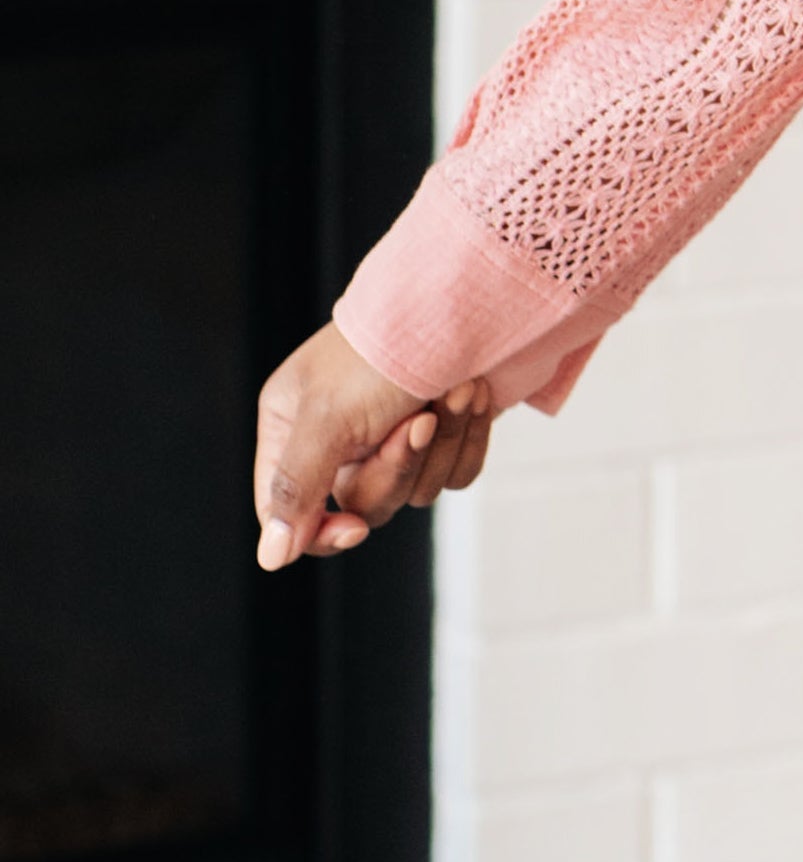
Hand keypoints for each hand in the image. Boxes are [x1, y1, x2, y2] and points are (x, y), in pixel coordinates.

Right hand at [253, 324, 493, 569]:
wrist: (468, 304)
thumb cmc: (384, 351)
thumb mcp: (327, 419)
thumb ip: (294, 489)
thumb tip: (269, 557)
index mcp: (292, 425)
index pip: (290, 511)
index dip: (322, 531)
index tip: (354, 528)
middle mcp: (339, 436)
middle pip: (363, 505)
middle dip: (399, 467)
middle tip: (419, 421)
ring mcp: (394, 437)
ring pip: (418, 491)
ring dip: (443, 443)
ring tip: (456, 392)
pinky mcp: (444, 436)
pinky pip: (456, 473)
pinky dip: (469, 439)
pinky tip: (473, 397)